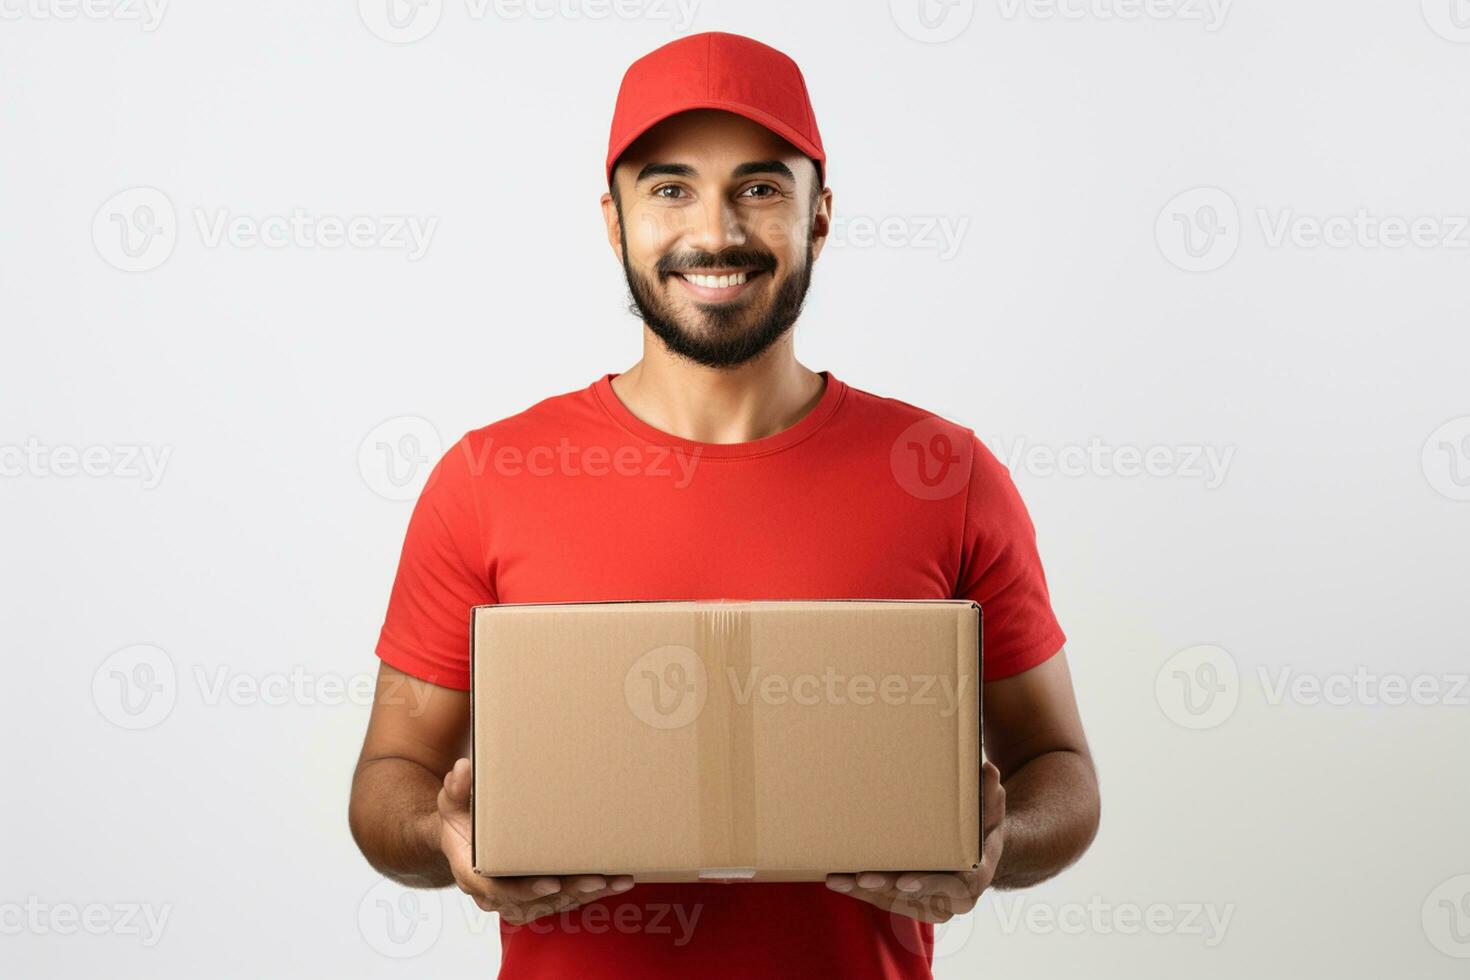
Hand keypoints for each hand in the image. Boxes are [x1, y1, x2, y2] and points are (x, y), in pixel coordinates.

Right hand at [436, 757, 633, 924]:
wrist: (460, 839)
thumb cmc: (460, 820)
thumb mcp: (452, 800)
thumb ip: (457, 788)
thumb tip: (464, 769)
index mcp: (474, 874)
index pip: (500, 890)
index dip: (526, 890)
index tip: (552, 883)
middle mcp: (496, 893)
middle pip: (536, 901)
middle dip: (569, 891)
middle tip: (597, 879)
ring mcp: (517, 899)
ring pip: (555, 903)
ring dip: (587, 894)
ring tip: (617, 880)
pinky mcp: (535, 897)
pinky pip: (563, 900)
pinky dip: (590, 892)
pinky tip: (615, 880)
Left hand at [824, 759, 1005, 922]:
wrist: (978, 853)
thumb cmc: (981, 827)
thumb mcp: (991, 809)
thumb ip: (989, 793)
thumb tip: (986, 771)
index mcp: (973, 878)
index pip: (951, 885)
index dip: (928, 884)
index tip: (905, 880)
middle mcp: (952, 899)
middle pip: (914, 897)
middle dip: (885, 887)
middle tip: (860, 877)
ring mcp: (930, 904)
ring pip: (893, 901)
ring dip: (864, 891)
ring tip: (837, 878)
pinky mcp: (910, 904)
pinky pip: (884, 900)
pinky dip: (861, 891)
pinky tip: (839, 879)